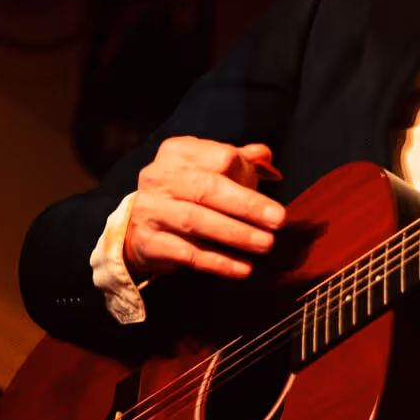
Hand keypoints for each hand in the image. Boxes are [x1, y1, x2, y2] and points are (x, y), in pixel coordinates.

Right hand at [124, 138, 285, 280]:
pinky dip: (218, 261)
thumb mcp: (211, 169)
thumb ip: (240, 160)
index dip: (247, 174)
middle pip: (207, 188)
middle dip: (247, 205)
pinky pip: (187, 253)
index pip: (220, 157)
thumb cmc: (187, 193)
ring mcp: (150, 210)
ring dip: (235, 234)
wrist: (141, 226)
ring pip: (195, 220)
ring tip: (265, 244)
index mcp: (179, 152)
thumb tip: (264, 154)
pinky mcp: (148, 242)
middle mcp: (159, 177)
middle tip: (279, 221)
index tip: (267, 190)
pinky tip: (243, 268)